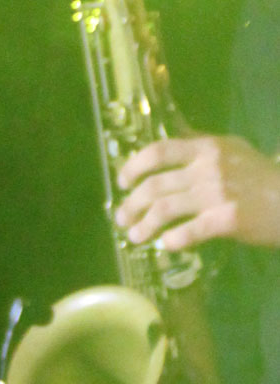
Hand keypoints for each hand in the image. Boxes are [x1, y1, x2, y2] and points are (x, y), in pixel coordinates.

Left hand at [115, 134, 279, 251]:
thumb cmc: (263, 176)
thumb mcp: (233, 149)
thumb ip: (202, 145)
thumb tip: (171, 138)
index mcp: (207, 148)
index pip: (159, 151)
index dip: (133, 166)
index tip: (121, 182)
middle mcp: (208, 167)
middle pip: (155, 184)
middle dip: (132, 203)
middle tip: (123, 217)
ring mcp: (217, 193)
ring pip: (165, 209)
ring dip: (144, 225)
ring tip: (134, 236)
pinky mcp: (226, 219)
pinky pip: (189, 231)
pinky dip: (173, 240)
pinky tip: (166, 245)